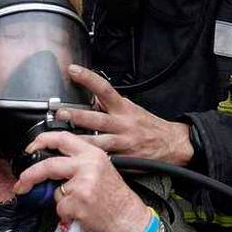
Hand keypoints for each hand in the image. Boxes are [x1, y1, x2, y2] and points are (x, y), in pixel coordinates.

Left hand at [13, 131, 150, 231]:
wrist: (128, 219)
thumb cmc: (115, 196)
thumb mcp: (100, 167)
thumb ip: (77, 161)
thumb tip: (49, 162)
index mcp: (92, 153)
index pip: (62, 138)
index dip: (42, 140)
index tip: (30, 148)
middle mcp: (88, 165)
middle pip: (49, 164)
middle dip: (30, 175)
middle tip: (21, 182)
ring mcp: (83, 184)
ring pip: (55, 191)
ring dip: (62, 200)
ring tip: (79, 203)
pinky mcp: (78, 204)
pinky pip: (60, 208)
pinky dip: (66, 213)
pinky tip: (82, 212)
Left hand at [56, 65, 192, 165]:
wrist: (172, 144)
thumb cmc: (149, 125)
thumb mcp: (131, 108)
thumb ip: (111, 104)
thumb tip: (91, 97)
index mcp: (123, 108)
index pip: (104, 88)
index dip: (88, 78)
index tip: (72, 70)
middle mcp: (122, 123)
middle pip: (96, 118)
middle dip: (76, 116)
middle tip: (59, 113)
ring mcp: (123, 143)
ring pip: (97, 142)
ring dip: (78, 140)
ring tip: (60, 140)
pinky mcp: (124, 160)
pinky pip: (105, 159)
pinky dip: (92, 160)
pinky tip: (78, 162)